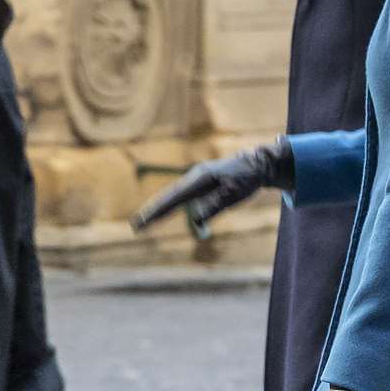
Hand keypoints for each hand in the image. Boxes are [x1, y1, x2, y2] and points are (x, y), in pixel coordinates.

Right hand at [130, 137, 294, 235]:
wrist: (255, 164)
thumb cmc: (245, 179)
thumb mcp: (233, 194)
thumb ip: (214, 206)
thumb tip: (195, 220)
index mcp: (200, 179)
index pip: (175, 197)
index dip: (158, 210)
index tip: (144, 220)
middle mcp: (194, 178)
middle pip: (168, 197)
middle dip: (151, 211)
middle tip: (135, 226)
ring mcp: (195, 181)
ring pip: (172, 197)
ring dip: (157, 210)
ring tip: (141, 224)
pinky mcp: (199, 186)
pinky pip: (181, 199)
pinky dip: (169, 208)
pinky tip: (158, 217)